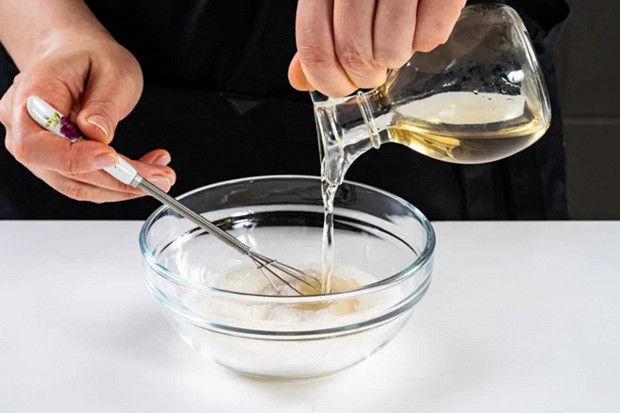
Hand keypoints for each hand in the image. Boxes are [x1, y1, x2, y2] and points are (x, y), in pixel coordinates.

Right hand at [0, 34, 175, 202]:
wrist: (75, 56)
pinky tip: (146, 172)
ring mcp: (39, 150)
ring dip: (123, 187)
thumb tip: (98, 135)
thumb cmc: (90, 57)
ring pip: (78, 184)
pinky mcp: (57, 163)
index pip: (37, 145)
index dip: (75, 159)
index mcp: (31, 98)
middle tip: (159, 177)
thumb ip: (104, 103)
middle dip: (117, 179)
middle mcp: (24, 128)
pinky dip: (118, 182)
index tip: (112, 158)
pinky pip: (87, 182)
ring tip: (160, 175)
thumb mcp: (112, 70)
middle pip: (64, 171)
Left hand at [289, 0, 465, 96]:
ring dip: (395, 57)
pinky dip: (426, 38)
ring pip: (390, 50)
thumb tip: (300, 78)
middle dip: (365, 75)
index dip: (326, 80)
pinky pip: (429, 36)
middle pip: (354, 54)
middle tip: (374, 72)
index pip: (315, 47)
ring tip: (398, 40)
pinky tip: (421, 20)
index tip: (340, 87)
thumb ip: (318, 33)